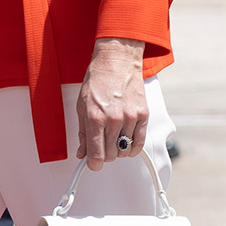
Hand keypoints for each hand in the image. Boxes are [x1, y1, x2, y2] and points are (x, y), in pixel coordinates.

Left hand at [76, 38, 147, 170]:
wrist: (117, 61)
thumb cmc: (99, 79)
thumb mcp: (82, 106)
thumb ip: (83, 132)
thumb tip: (82, 152)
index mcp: (95, 117)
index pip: (96, 155)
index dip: (93, 164)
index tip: (92, 164)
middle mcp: (114, 119)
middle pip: (111, 155)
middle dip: (104, 155)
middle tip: (101, 146)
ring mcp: (130, 118)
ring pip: (125, 151)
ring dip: (118, 150)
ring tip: (113, 139)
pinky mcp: (143, 115)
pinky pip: (139, 143)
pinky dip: (132, 147)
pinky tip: (126, 141)